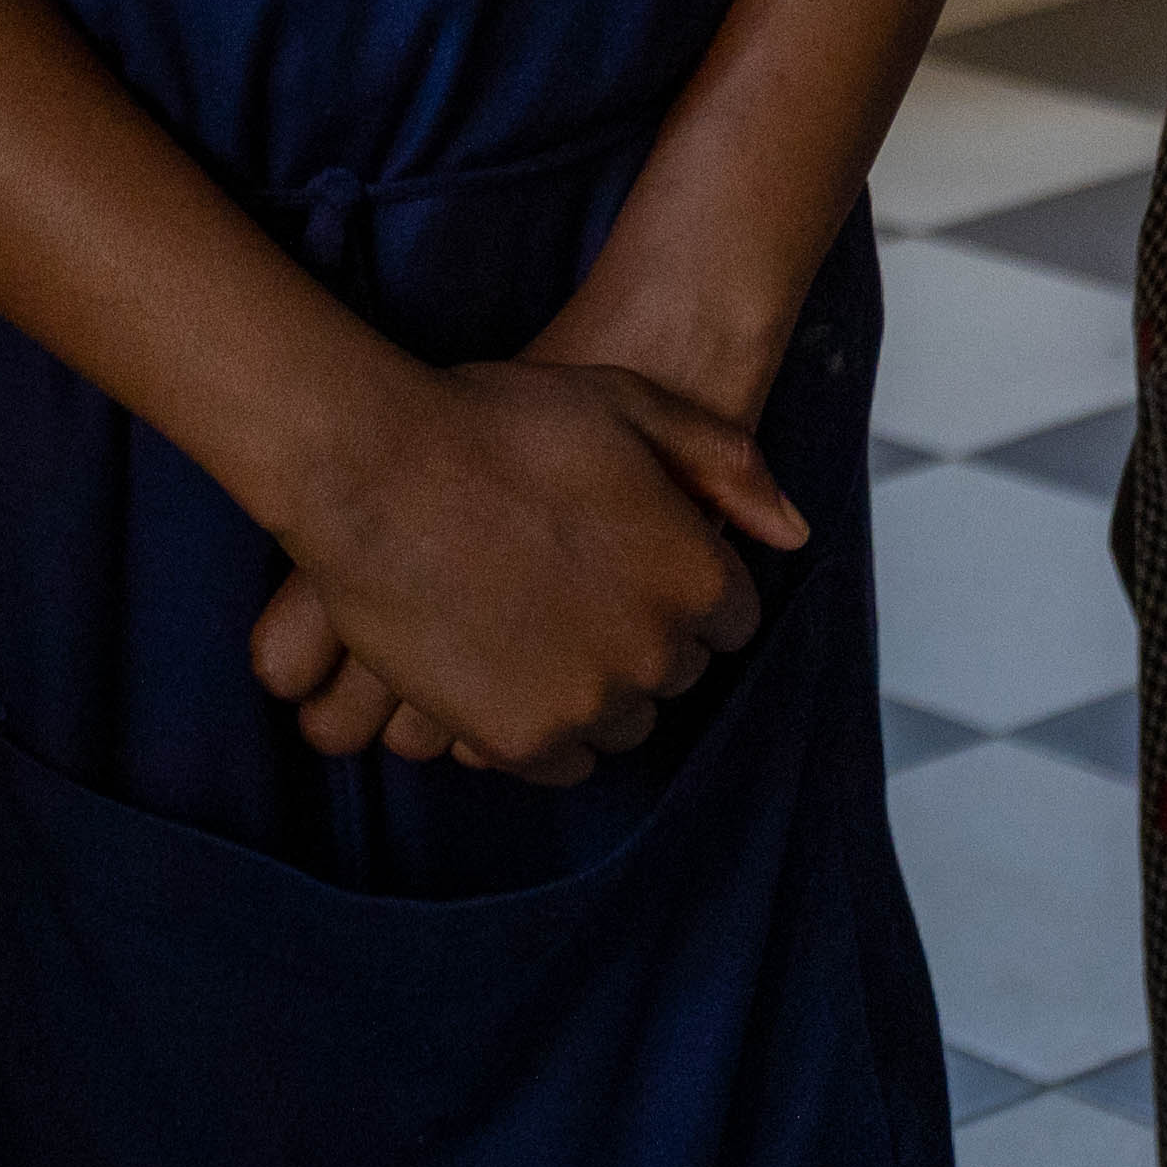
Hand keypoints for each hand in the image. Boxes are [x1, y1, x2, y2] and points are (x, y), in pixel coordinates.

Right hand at [238, 354, 798, 783]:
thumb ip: (725, 463)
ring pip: (622, 722)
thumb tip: (792, 531)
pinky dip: (544, 728)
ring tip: (533, 627)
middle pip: (675, 673)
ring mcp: (588, 701)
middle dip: (639, 638)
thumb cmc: (495, 423)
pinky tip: (507, 672)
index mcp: (693, 572)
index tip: (631, 567)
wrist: (375, 467)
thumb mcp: (627, 404)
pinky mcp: (521, 739)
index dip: (679, 589)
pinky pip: (562, 762)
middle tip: (573, 590)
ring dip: (594, 688)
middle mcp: (655, 649)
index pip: (729, 620)